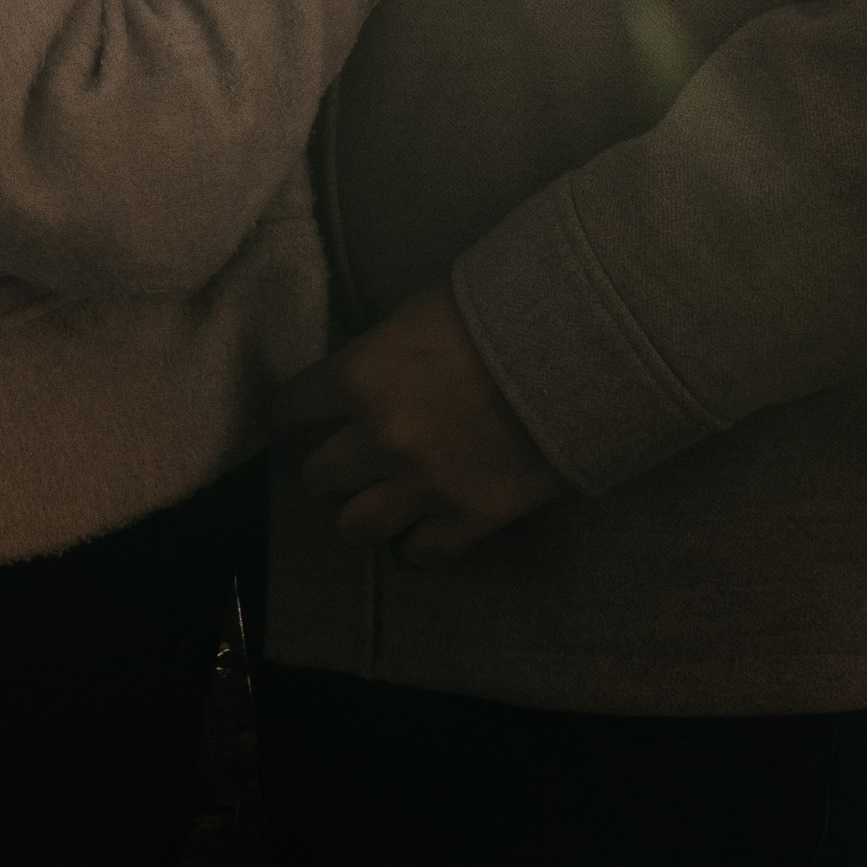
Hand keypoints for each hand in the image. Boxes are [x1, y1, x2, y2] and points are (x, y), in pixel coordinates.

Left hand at [273, 283, 566, 564]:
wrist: (577, 347)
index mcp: (360, 375)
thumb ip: (379, 353)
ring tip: (381, 497)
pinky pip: (416, 556)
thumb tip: (360, 374)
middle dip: (330, 467)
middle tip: (350, 457)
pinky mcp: (467, 519)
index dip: (292, 413)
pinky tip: (423, 525)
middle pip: (317, 478)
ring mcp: (422, 485)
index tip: (298, 417)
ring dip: (364, 511)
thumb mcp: (420, 313)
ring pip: (353, 528)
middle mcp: (379, 437)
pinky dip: (414, 544)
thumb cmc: (498, 310)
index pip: (289, 408)